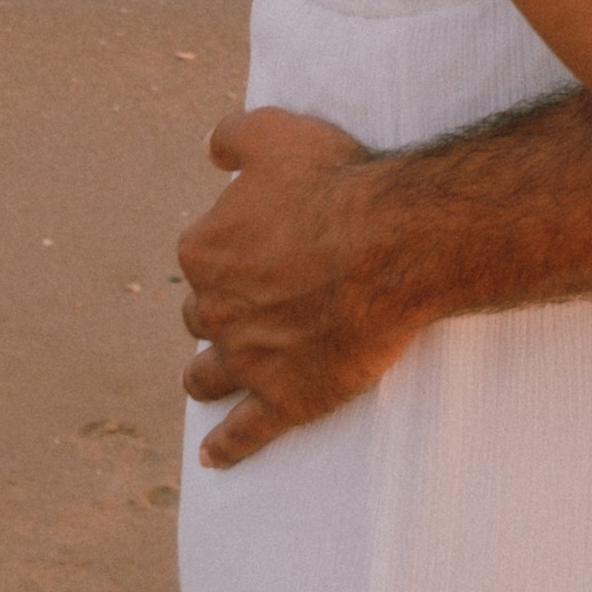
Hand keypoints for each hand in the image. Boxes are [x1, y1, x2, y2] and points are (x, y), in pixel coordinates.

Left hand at [177, 107, 416, 467]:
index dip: (226, 252)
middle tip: (246, 307)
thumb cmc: (336, 184)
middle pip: (202, 315)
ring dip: (205, 375)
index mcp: (205, 250)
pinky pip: (245, 433)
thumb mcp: (274, 133)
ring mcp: (248, 359)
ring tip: (205, 380)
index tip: (252, 249)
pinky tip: (213, 458)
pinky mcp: (285, 399)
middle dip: (217, 312)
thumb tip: (209, 147)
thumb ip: (231, 136)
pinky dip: (226, 448)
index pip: (200, 255)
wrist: (391, 244)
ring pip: (208, 374)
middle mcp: (214, 309)